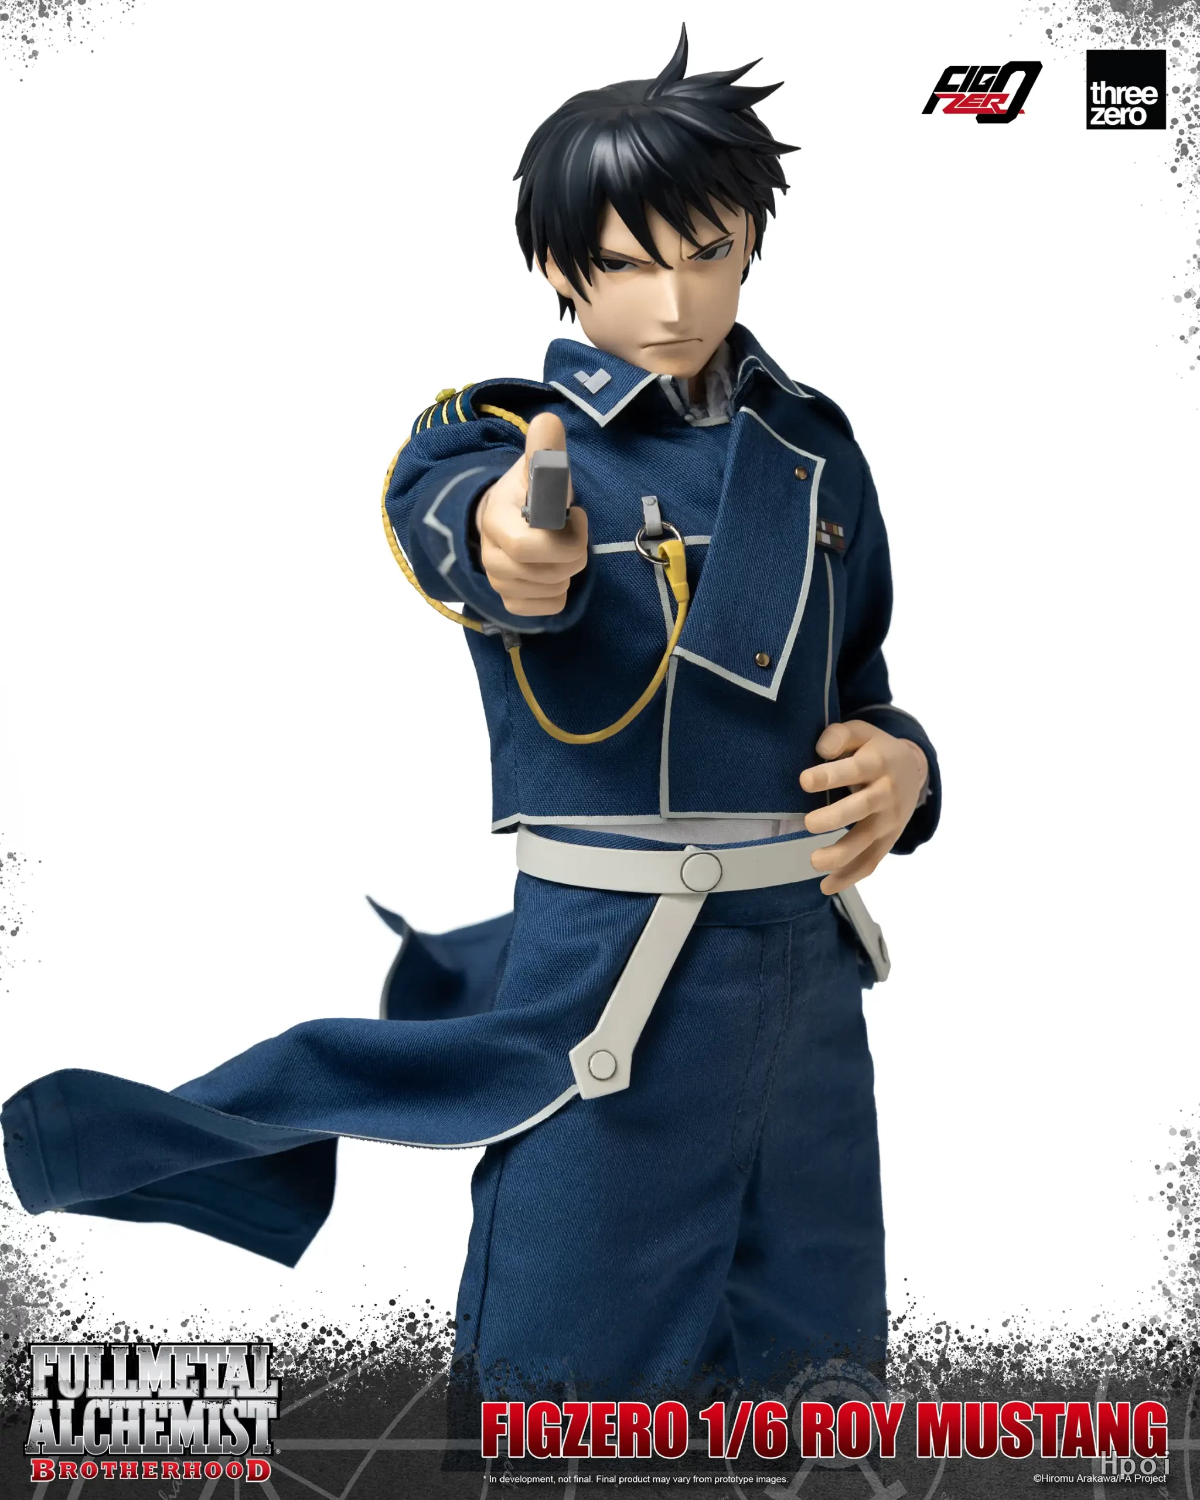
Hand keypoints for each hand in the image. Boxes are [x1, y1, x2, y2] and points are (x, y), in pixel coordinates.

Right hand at [474, 411, 588, 614]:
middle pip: (547, 573)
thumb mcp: (538, 469)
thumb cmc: (530, 493)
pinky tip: (555, 572)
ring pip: (550, 591)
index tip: (575, 515)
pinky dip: (559, 593)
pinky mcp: (509, 602)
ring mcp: (498, 582)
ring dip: (568, 572)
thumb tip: (548, 421)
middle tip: (575, 534)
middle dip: (574, 555)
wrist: (506, 517)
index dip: (565, 537)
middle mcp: (490, 556)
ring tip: (561, 550)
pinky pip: (547, 608)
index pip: (529, 546)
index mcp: (495, 521)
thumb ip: (545, 450)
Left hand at [799, 720, 928, 894]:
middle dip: (835, 817)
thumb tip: (821, 750)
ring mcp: (889, 820)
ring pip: (867, 841)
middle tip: (808, 823)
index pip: (855, 769)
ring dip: (841, 855)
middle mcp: (886, 793)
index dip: (830, 775)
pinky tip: (826, 886)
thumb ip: (840, 736)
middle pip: (862, 807)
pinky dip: (850, 876)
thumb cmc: (874, 750)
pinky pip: (871, 862)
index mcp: (878, 763)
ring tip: (813, 861)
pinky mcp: (888, 840)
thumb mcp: (861, 732)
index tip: (804, 781)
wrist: (913, 771)